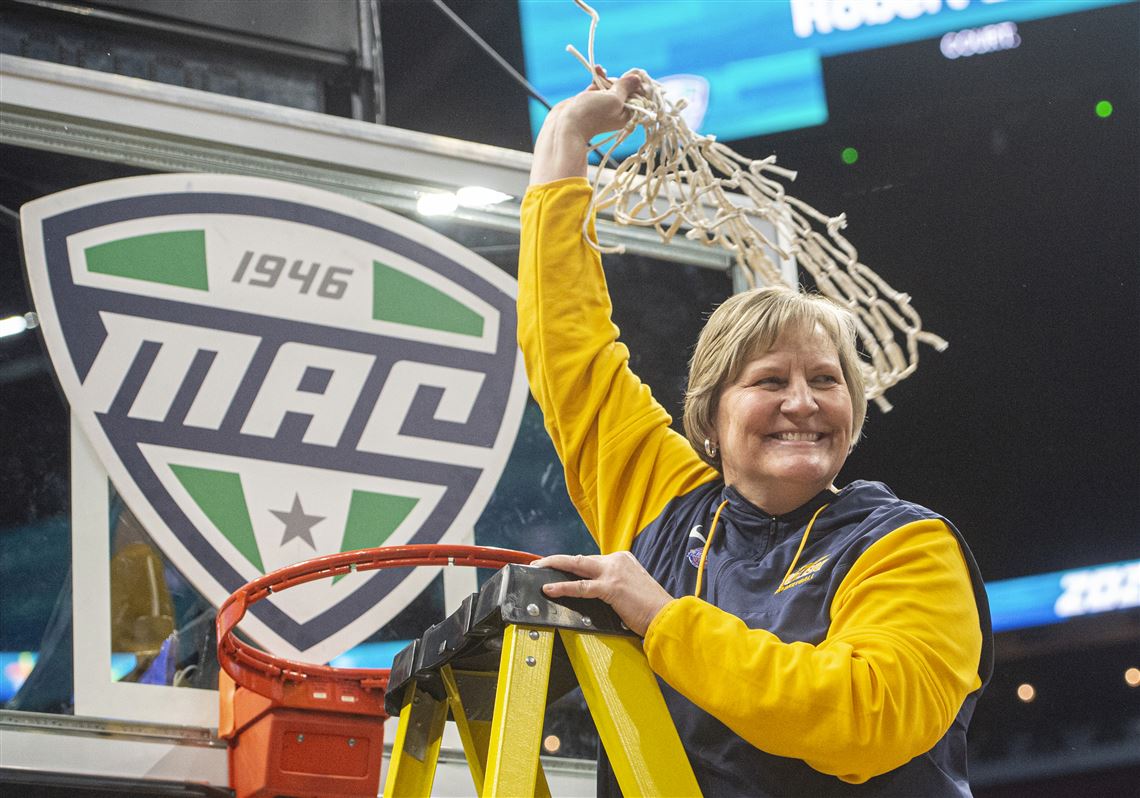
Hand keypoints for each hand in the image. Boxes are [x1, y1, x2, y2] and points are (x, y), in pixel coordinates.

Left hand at [530, 551, 672, 635]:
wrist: (667, 617)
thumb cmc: (651, 609)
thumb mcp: (631, 589)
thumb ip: (613, 586)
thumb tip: (592, 592)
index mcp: (623, 560)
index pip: (590, 560)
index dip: (571, 565)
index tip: (557, 568)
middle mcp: (617, 561)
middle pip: (580, 558)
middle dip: (557, 561)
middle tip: (539, 564)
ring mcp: (613, 572)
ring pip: (576, 565)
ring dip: (554, 567)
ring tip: (538, 570)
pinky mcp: (611, 587)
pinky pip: (581, 586)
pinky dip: (563, 588)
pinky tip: (550, 589)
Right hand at [556, 67, 644, 142]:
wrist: (566, 125)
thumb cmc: (592, 114)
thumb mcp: (614, 99)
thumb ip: (625, 87)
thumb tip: (637, 78)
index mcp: (627, 115)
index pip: (637, 97)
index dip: (634, 85)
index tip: (631, 77)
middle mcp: (616, 111)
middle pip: (623, 90)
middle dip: (618, 81)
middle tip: (610, 80)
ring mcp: (603, 106)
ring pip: (609, 87)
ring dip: (606, 77)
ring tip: (598, 69)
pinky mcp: (591, 101)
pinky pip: (598, 87)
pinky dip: (597, 79)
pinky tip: (596, 69)